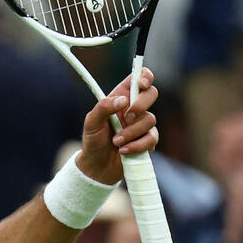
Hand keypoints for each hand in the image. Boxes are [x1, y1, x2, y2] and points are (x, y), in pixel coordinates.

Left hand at [77, 68, 158, 183]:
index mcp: (120, 98)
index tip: (141, 84)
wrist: (98, 166)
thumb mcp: (91, 122)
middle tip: (127, 117)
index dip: (144, 76)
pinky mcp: (148, 140)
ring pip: (150, 119)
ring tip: (116, 141)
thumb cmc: (93, 141)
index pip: (138, 78)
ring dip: (131, 132)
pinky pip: (151, 138)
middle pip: (151, 93)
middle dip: (141, 105)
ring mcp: (142, 124)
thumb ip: (103, 108)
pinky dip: (136, 145)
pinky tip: (123, 150)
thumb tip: (122, 101)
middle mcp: (134, 108)